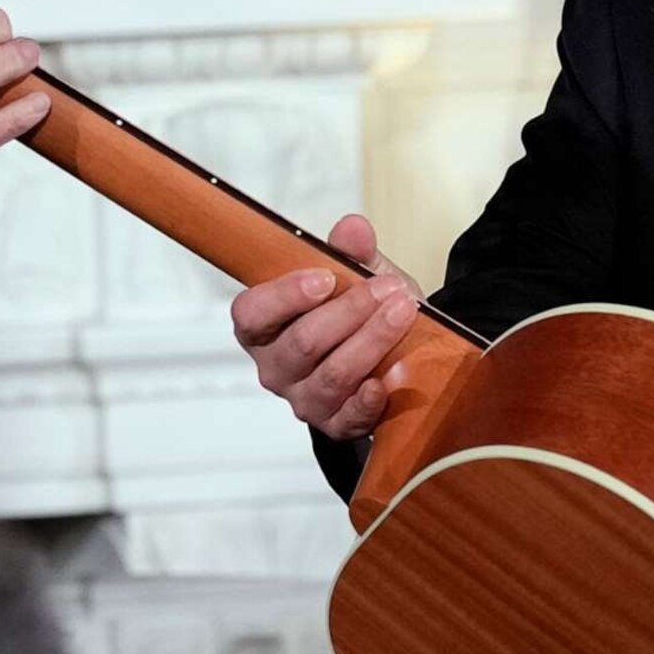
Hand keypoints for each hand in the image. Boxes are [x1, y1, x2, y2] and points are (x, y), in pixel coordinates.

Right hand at [227, 214, 422, 441]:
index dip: (284, 296)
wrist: (395, 352)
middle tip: (387, 288)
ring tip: (402, 313)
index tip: (326, 277)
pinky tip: (385, 381)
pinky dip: (368, 400)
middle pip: (302, 343)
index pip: (251, 314)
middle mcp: (276, 366)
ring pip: (333, 375)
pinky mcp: (336, 425)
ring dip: (372, 341)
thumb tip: (352, 228)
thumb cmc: (362, 312)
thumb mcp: (358, 275)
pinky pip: (348, 418)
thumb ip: (351, 252)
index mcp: (263, 327)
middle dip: (350, 311)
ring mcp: (304, 399)